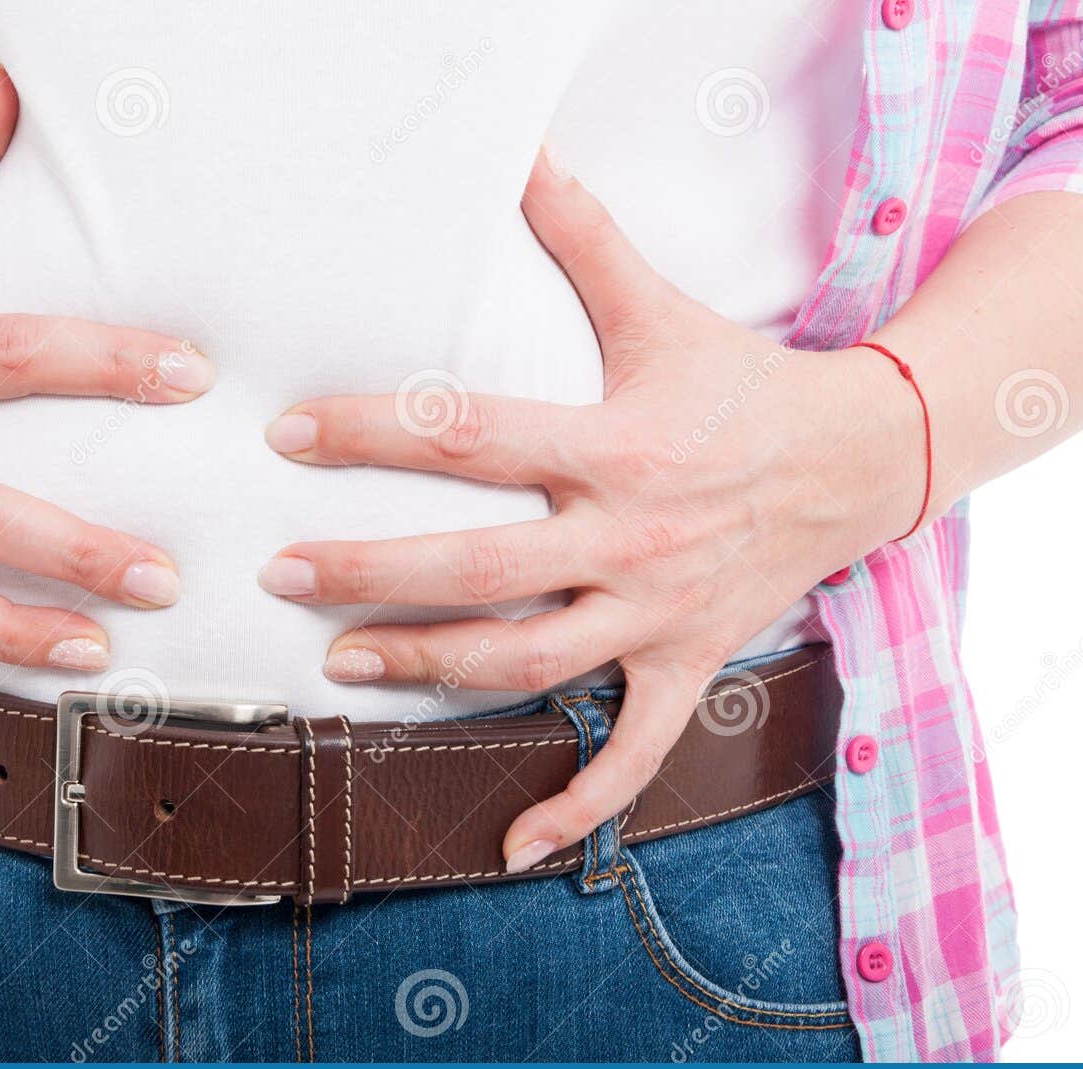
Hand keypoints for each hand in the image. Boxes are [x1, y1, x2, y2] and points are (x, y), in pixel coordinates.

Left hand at [259, 148, 920, 871]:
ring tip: (342, 667)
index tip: (286, 437)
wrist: (857, 460)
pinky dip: (579, 805)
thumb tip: (521, 153)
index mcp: (612, 445)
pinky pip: (635, 756)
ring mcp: (657, 613)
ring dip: (432, 671)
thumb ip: (581, 238)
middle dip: (371, 575)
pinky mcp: (684, 665)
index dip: (372, 435)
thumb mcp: (659, 308)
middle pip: (481, 569)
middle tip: (280, 577)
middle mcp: (628, 537)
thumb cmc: (739, 384)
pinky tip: (511, 846)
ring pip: (531, 661)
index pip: (471, 438)